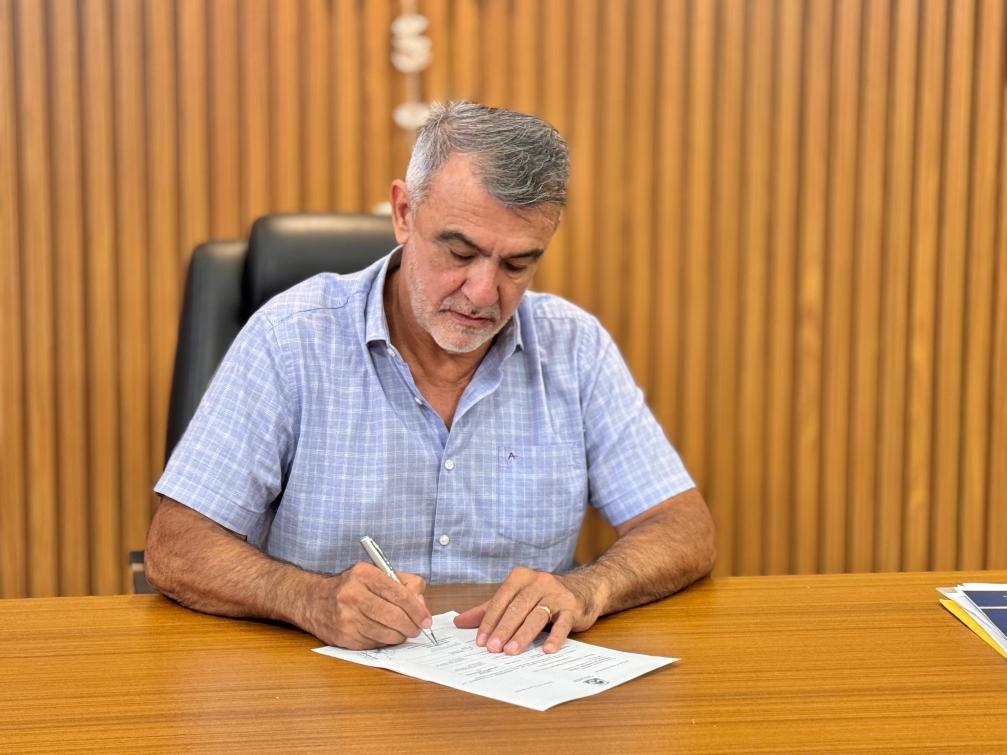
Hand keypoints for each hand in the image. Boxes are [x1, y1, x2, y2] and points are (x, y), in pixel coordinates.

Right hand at [301, 562, 430, 649]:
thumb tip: (421, 605)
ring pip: (386, 633)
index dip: (417, 609)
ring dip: (400, 636)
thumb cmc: (351, 587)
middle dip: (411, 626)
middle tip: (417, 629)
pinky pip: (374, 644)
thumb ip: (403, 583)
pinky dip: (384, 642)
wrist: (312, 601)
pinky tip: (384, 635)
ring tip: (402, 632)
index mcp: (364, 574)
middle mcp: (353, 594)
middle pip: (394, 615)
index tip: (426, 619)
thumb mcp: (375, 574)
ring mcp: (346, 617)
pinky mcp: (343, 636)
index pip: (398, 593)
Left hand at [453, 567, 600, 655]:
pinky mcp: (573, 608)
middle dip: (503, 629)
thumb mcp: (515, 598)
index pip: (500, 600)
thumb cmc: (543, 595)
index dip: (489, 621)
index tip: (480, 641)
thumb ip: (488, 609)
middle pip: (517, 608)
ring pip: (536, 615)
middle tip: (493, 648)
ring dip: (523, 634)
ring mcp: (557, 594)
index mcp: (520, 577)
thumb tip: (459, 622)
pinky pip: (562, 624)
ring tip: (512, 651)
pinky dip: (554, 637)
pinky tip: (547, 650)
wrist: (583, 589)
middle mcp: (539, 582)